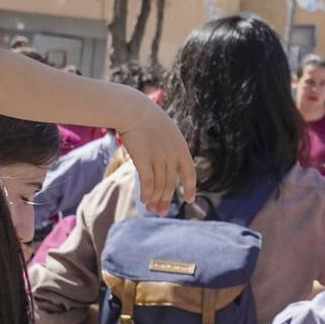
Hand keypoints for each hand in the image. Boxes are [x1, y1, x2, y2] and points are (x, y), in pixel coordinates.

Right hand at [119, 93, 201, 214]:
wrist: (134, 111)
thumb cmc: (148, 121)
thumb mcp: (168, 133)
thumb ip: (171, 150)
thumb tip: (169, 167)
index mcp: (182, 149)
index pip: (190, 174)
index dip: (189, 188)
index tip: (188, 200)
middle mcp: (172, 156)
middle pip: (170, 184)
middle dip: (166, 200)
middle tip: (162, 212)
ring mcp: (158, 158)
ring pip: (159, 186)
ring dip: (155, 199)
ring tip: (151, 208)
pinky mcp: (143, 160)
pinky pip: (147, 182)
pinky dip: (146, 193)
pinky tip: (144, 200)